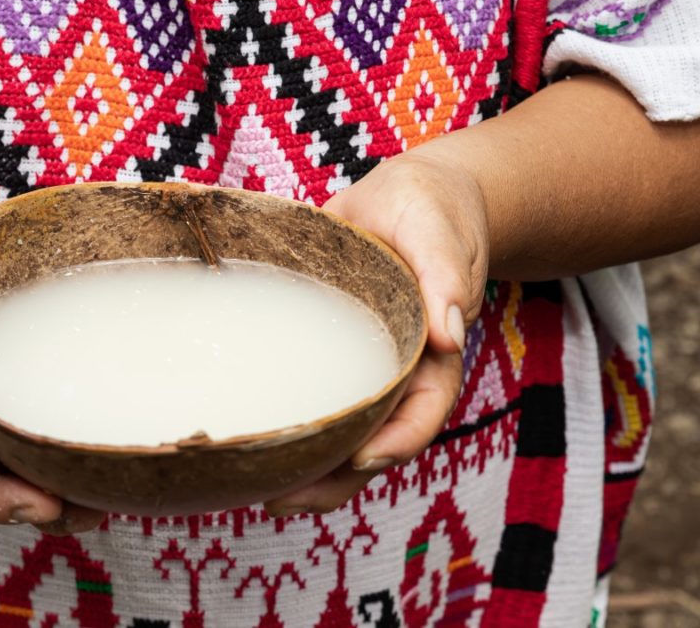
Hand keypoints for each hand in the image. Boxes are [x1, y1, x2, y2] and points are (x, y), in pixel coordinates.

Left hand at [265, 151, 488, 515]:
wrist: (404, 200)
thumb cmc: (431, 211)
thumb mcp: (440, 231)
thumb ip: (447, 275)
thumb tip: (451, 332)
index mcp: (432, 352)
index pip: (422, 411)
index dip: (397, 442)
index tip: (361, 460)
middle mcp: (397, 370)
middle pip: (374, 439)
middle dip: (335, 477)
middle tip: (281, 500)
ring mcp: (362, 365)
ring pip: (340, 429)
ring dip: (305, 464)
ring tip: (253, 489)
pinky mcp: (328, 351)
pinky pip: (310, 394)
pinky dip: (288, 420)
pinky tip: (248, 437)